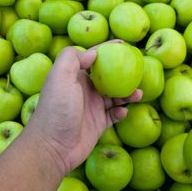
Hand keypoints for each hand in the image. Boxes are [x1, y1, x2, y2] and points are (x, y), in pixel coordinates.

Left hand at [28, 44, 141, 174]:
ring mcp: (92, 107)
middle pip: (108, 76)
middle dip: (123, 72)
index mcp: (75, 76)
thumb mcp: (59, 76)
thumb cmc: (57, 108)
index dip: (107, 49)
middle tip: (138, 70)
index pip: (93, 58)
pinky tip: (122, 112)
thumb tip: (93, 53)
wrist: (53, 146)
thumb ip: (73, 58)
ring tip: (138, 94)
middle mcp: (84, 89)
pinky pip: (114, 114)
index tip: (124, 44)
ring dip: (127, 94)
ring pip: (115, 96)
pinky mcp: (98, 123)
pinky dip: (121, 111)